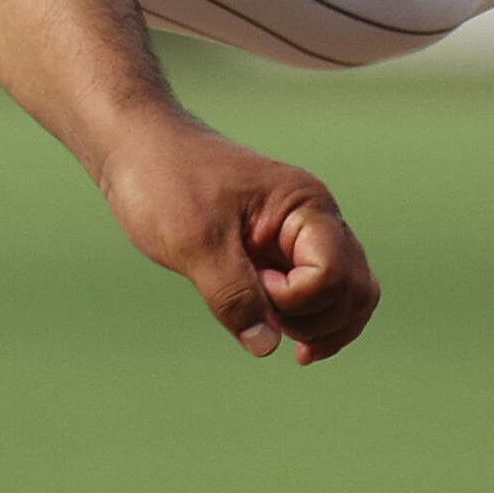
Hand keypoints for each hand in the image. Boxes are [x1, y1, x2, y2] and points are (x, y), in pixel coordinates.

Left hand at [92, 115, 379, 364]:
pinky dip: (311, 319)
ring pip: (348, 294)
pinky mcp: (284, 249)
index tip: (248, 281)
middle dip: (316, 320)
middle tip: (259, 314)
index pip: (334, 275)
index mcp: (305, 205)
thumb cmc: (164, 180)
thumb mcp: (193, 241)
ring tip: (268, 328)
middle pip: (355, 290)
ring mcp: (303, 235)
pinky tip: (281, 336)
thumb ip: (232, 295)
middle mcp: (316, 218)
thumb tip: (267, 347)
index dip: (295, 298)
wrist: (138, 146)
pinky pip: (321, 291)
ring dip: (319, 325)